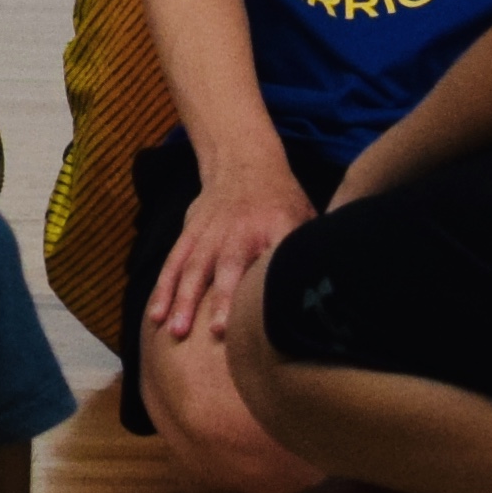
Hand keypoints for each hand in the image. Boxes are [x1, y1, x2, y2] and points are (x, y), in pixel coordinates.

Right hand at [144, 157, 316, 351]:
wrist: (243, 161)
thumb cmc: (282, 201)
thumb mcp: (306, 218)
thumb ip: (312, 252)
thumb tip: (336, 293)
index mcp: (276, 227)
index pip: (273, 258)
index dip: (266, 284)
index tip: (260, 313)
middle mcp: (239, 231)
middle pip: (228, 266)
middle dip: (220, 298)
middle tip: (215, 331)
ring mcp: (210, 233)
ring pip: (193, 268)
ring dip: (182, 299)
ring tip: (175, 330)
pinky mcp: (189, 234)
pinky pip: (173, 263)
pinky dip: (163, 289)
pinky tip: (155, 316)